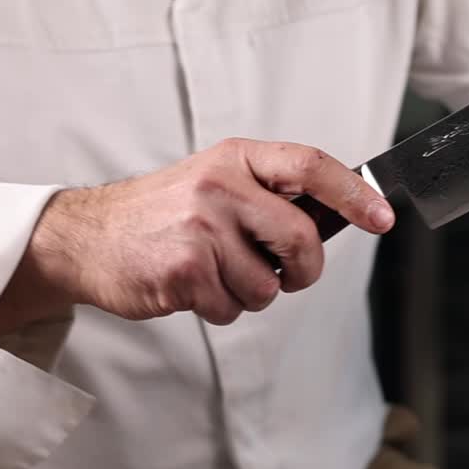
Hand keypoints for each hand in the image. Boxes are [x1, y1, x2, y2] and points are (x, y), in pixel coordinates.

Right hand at [0, 138, 393, 334]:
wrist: (86, 238)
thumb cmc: (161, 215)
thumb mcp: (214, 182)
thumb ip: (268, 195)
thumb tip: (338, 219)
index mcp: (235, 159)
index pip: (311, 166)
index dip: (354, 194)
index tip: (383, 217)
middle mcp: (220, 187)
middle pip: (302, 240)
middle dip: (302, 270)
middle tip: (284, 274)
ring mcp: (201, 229)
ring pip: (268, 286)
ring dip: (249, 294)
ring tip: (213, 273)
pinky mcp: (185, 271)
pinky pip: (233, 308)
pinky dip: (219, 309)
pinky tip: (190, 287)